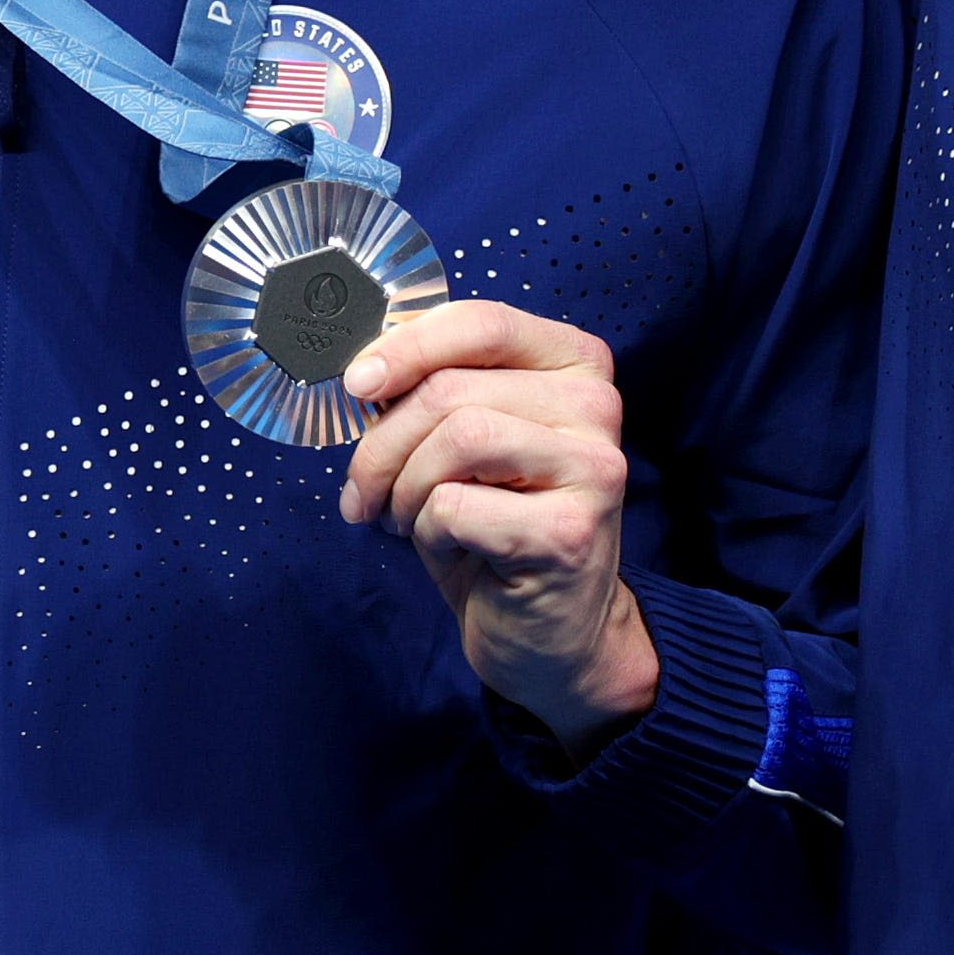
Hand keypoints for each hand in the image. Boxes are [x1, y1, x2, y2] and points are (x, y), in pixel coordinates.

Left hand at [335, 300, 660, 743]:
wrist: (548, 632)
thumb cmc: (495, 527)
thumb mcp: (463, 442)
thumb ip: (434, 389)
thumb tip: (363, 366)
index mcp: (574, 365)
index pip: (482, 322)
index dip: (406, 346)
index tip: (357, 383)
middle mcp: (596, 406)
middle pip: (452, 389)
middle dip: (383, 443)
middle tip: (365, 490)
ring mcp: (593, 468)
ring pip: (456, 438)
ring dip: (404, 486)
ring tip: (406, 518)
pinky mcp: (572, 531)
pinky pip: (456, 506)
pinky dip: (428, 531)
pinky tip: (452, 550)